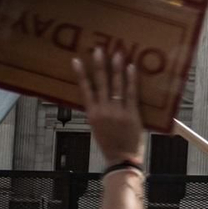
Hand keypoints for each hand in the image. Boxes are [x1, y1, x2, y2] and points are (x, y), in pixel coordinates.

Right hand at [73, 47, 144, 165]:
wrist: (122, 159)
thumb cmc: (110, 144)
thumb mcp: (97, 128)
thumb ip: (98, 113)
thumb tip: (97, 100)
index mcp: (92, 113)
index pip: (84, 89)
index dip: (80, 74)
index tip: (76, 60)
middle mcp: (103, 110)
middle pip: (100, 83)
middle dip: (100, 65)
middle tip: (99, 49)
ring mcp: (117, 111)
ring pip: (116, 85)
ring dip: (116, 68)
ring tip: (117, 53)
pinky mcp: (131, 114)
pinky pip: (131, 93)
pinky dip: (131, 79)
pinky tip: (131, 67)